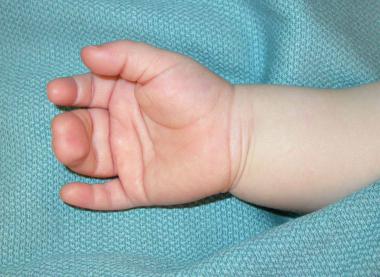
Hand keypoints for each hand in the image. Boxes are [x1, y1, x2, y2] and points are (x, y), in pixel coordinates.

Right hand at [47, 41, 235, 209]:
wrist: (232, 135)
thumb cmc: (198, 95)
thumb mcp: (162, 66)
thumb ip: (125, 57)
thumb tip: (87, 54)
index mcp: (123, 96)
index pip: (87, 93)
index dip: (69, 91)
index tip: (58, 92)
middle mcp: (121, 127)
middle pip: (82, 128)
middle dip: (68, 127)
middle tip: (66, 126)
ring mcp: (129, 159)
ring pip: (89, 160)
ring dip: (72, 155)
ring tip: (69, 147)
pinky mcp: (139, 187)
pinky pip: (108, 195)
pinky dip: (87, 197)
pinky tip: (69, 193)